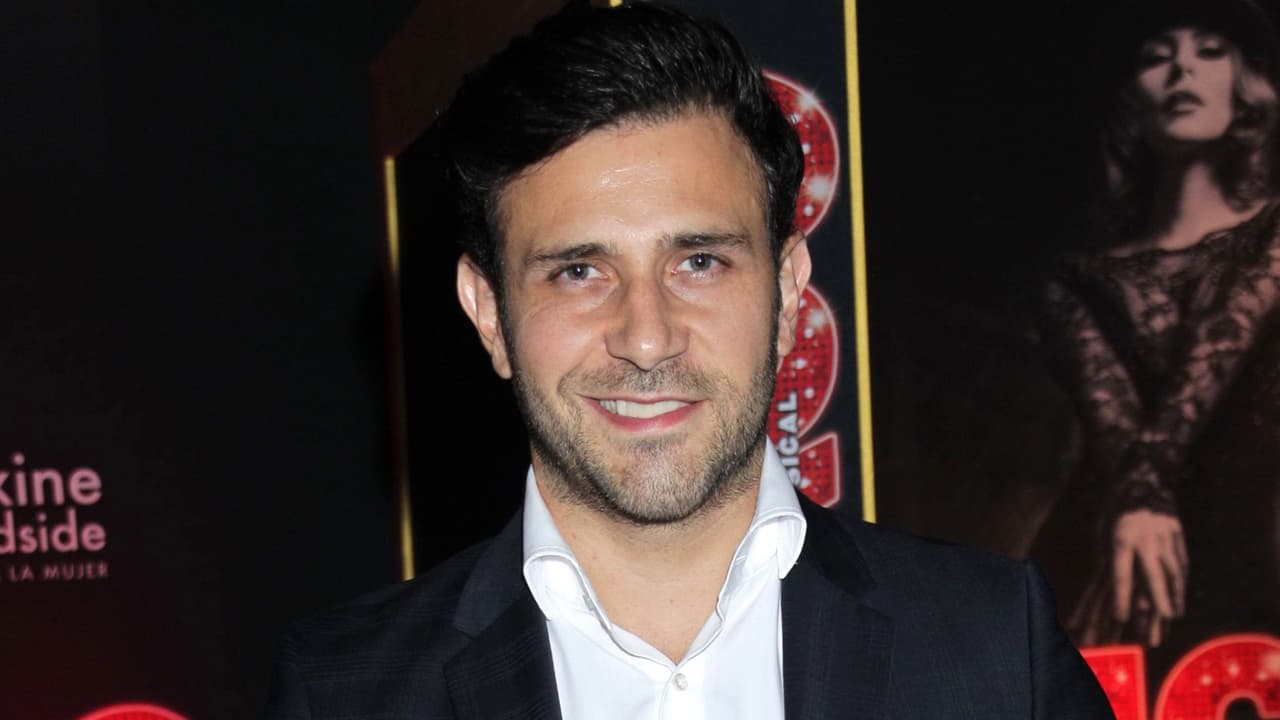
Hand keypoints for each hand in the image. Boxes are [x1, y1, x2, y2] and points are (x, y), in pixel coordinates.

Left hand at [1111, 509, 1187, 645]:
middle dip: (1159, 598)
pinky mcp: (1177, 533)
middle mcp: (1145, 538)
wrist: (1141, 479)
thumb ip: (1108, 556)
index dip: (1121, 597)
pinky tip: (1180, 595)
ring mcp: (1164, 535)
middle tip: (1164, 619)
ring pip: (1173, 570)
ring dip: (1175, 594)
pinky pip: (1181, 561)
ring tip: (1174, 614)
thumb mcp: (1103, 530)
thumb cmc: (1114, 509)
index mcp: (1121, 537)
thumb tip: (1107, 584)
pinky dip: (1181, 580)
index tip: (1121, 617)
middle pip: (1154, 573)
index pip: (1121, 573)